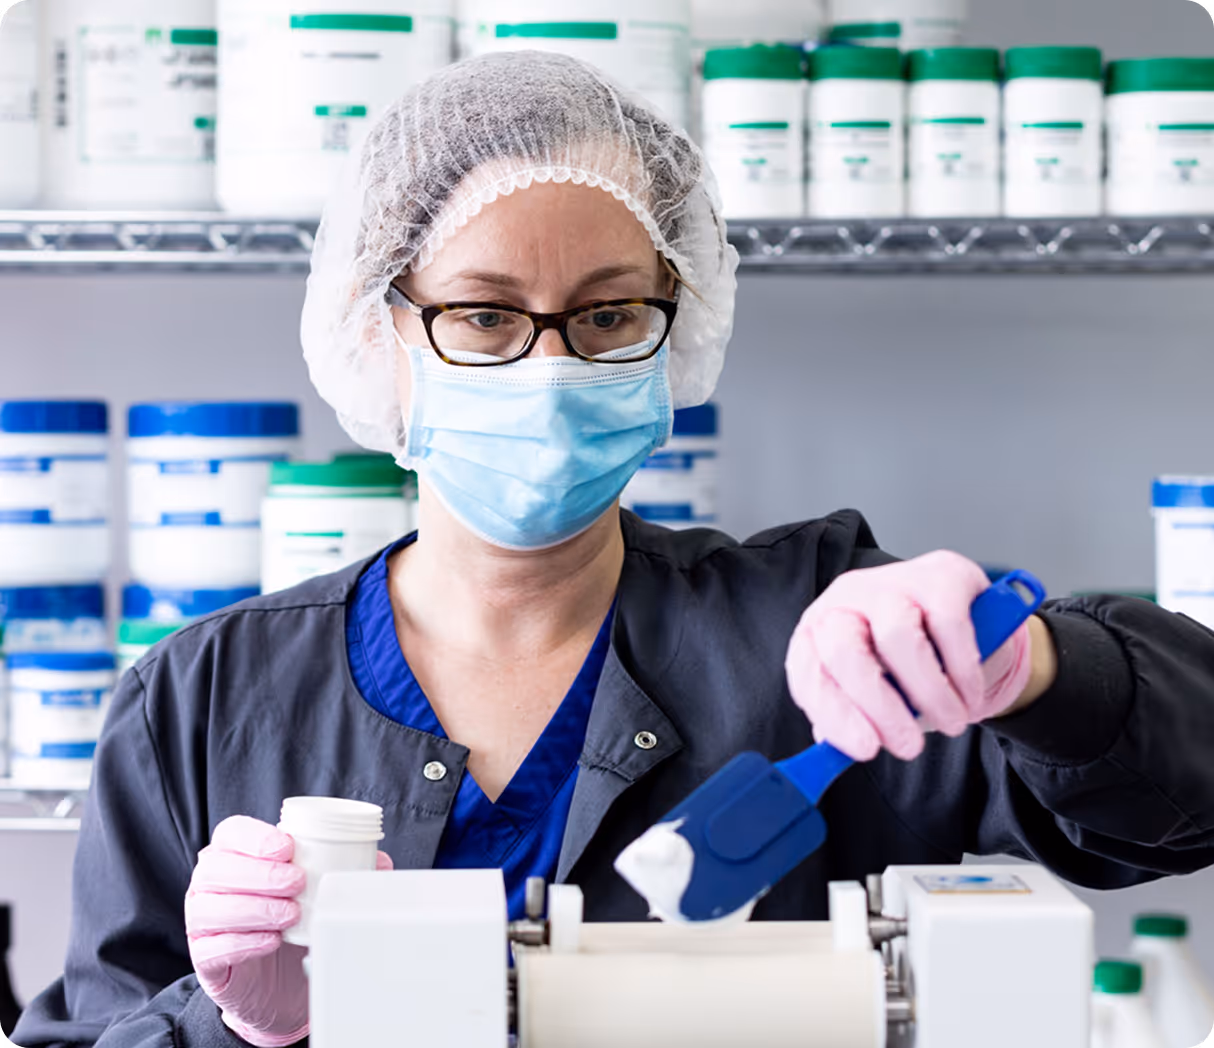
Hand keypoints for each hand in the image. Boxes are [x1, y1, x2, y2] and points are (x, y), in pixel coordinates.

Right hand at [186, 815, 393, 1046]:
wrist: (283, 986)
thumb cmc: (297, 924)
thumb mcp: (319, 892)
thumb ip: (346, 871)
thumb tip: (379, 861)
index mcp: (235, 856)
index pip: (231, 833)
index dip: (254, 837)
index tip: (286, 848)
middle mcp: (211, 885)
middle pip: (215, 867)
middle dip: (258, 874)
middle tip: (298, 883)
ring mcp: (201, 922)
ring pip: (208, 907)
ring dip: (253, 908)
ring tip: (291, 914)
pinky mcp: (203, 960)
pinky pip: (211, 947)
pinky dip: (242, 942)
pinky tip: (271, 941)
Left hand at [785, 551, 1033, 761]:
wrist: (961, 612)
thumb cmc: (903, 656)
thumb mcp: (873, 688)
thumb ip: (852, 716)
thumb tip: (835, 751)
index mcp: (818, 630)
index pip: (808, 671)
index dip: (834, 714)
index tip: (865, 749)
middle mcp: (845, 599)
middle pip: (845, 650)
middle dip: (880, 707)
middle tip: (909, 745)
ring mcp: (891, 582)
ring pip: (900, 638)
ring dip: (930, 693)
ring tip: (952, 722)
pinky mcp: (939, 575)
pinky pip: (948, 626)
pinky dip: (963, 671)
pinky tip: (969, 694)